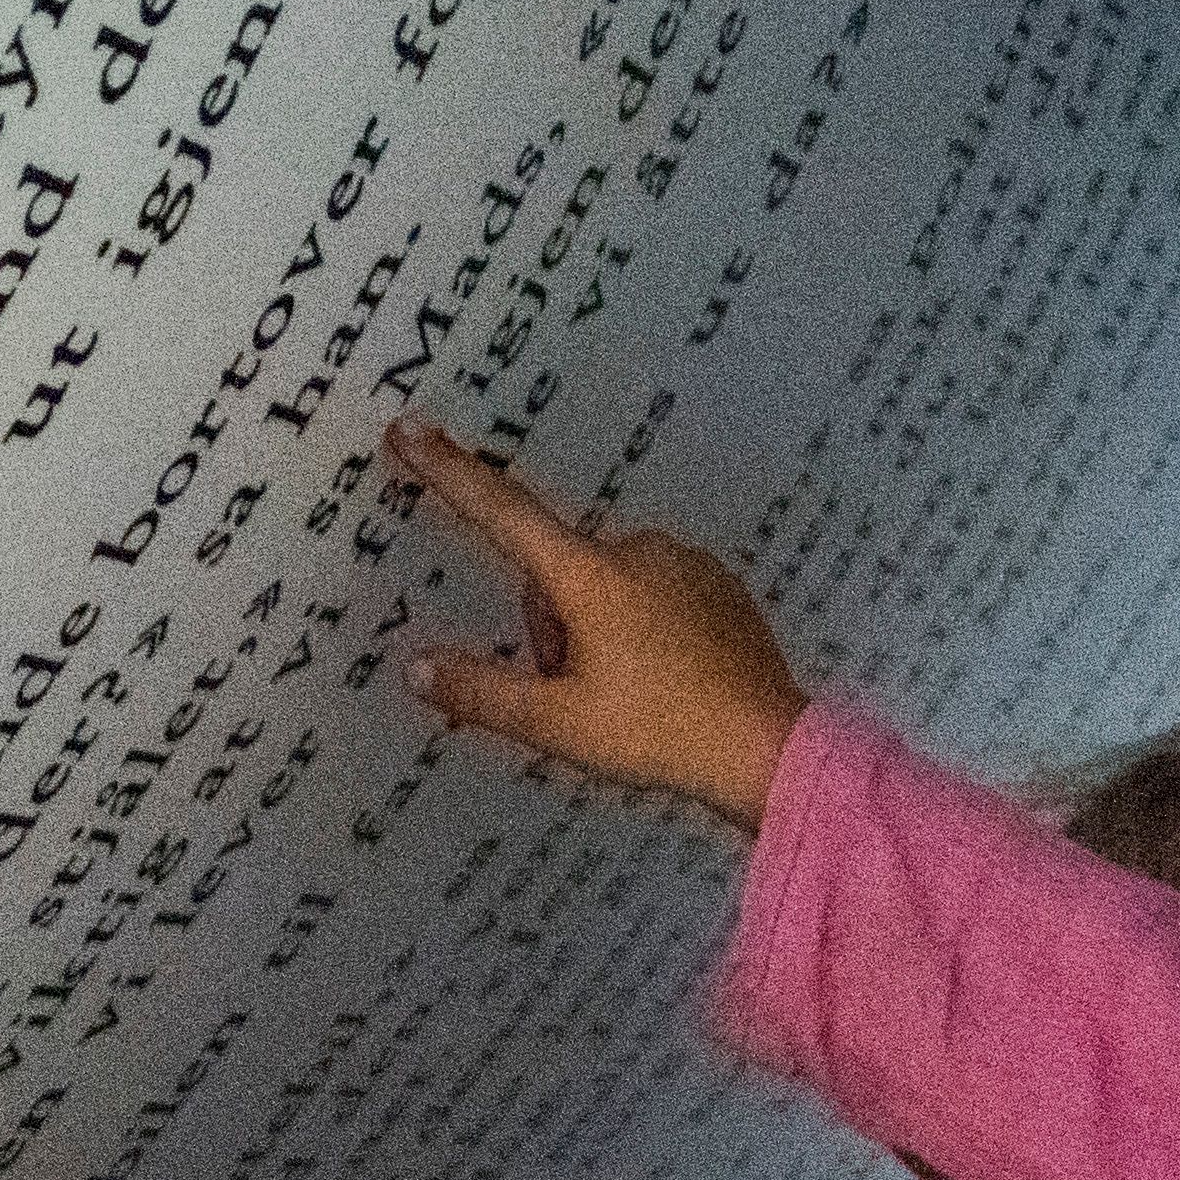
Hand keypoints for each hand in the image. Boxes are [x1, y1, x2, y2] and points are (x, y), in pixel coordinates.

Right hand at [393, 417, 806, 827]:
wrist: (769, 749)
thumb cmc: (658, 735)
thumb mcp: (558, 724)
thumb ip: (482, 693)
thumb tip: (417, 667)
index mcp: (590, 576)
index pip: (503, 513)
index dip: (451, 473)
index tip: (410, 430)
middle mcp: (636, 550)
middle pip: (557, 576)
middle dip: (552, 630)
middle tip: (579, 696)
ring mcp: (684, 562)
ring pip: (605, 586)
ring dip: (598, 632)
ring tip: (630, 698)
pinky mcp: (719, 584)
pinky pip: (655, 592)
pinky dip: (645, 629)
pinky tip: (668, 681)